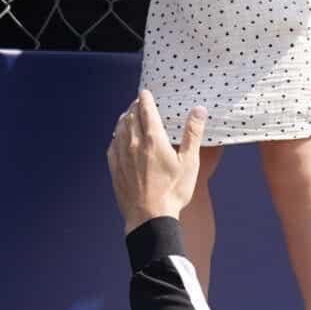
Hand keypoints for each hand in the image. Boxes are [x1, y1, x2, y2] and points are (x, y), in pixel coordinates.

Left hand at [110, 92, 205, 231]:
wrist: (149, 217)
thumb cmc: (173, 191)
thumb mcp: (189, 162)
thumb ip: (193, 134)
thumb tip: (198, 110)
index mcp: (153, 139)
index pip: (146, 110)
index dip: (145, 99)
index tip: (145, 92)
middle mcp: (134, 144)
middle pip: (130, 117)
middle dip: (135, 106)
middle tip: (139, 102)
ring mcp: (121, 156)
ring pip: (119, 129)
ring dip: (124, 118)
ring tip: (129, 115)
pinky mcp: (115, 169)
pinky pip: (112, 145)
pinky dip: (116, 136)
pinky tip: (119, 138)